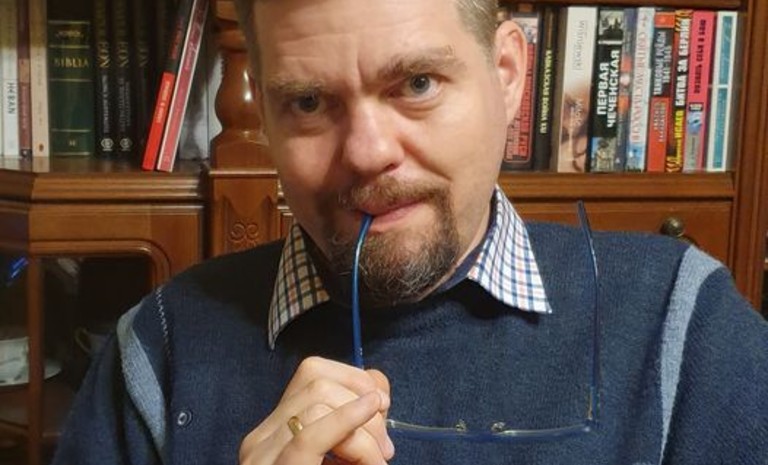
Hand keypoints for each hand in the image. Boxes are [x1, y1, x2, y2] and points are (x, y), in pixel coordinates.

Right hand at [239, 357, 393, 464]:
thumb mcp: (339, 456)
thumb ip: (353, 426)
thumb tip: (376, 395)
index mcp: (274, 430)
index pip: (313, 373)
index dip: (355, 379)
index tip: (381, 410)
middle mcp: (261, 437)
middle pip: (319, 384)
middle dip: (362, 405)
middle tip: (385, 448)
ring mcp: (261, 453)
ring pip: (319, 402)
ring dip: (362, 429)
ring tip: (376, 462)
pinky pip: (310, 432)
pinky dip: (346, 421)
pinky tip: (369, 425)